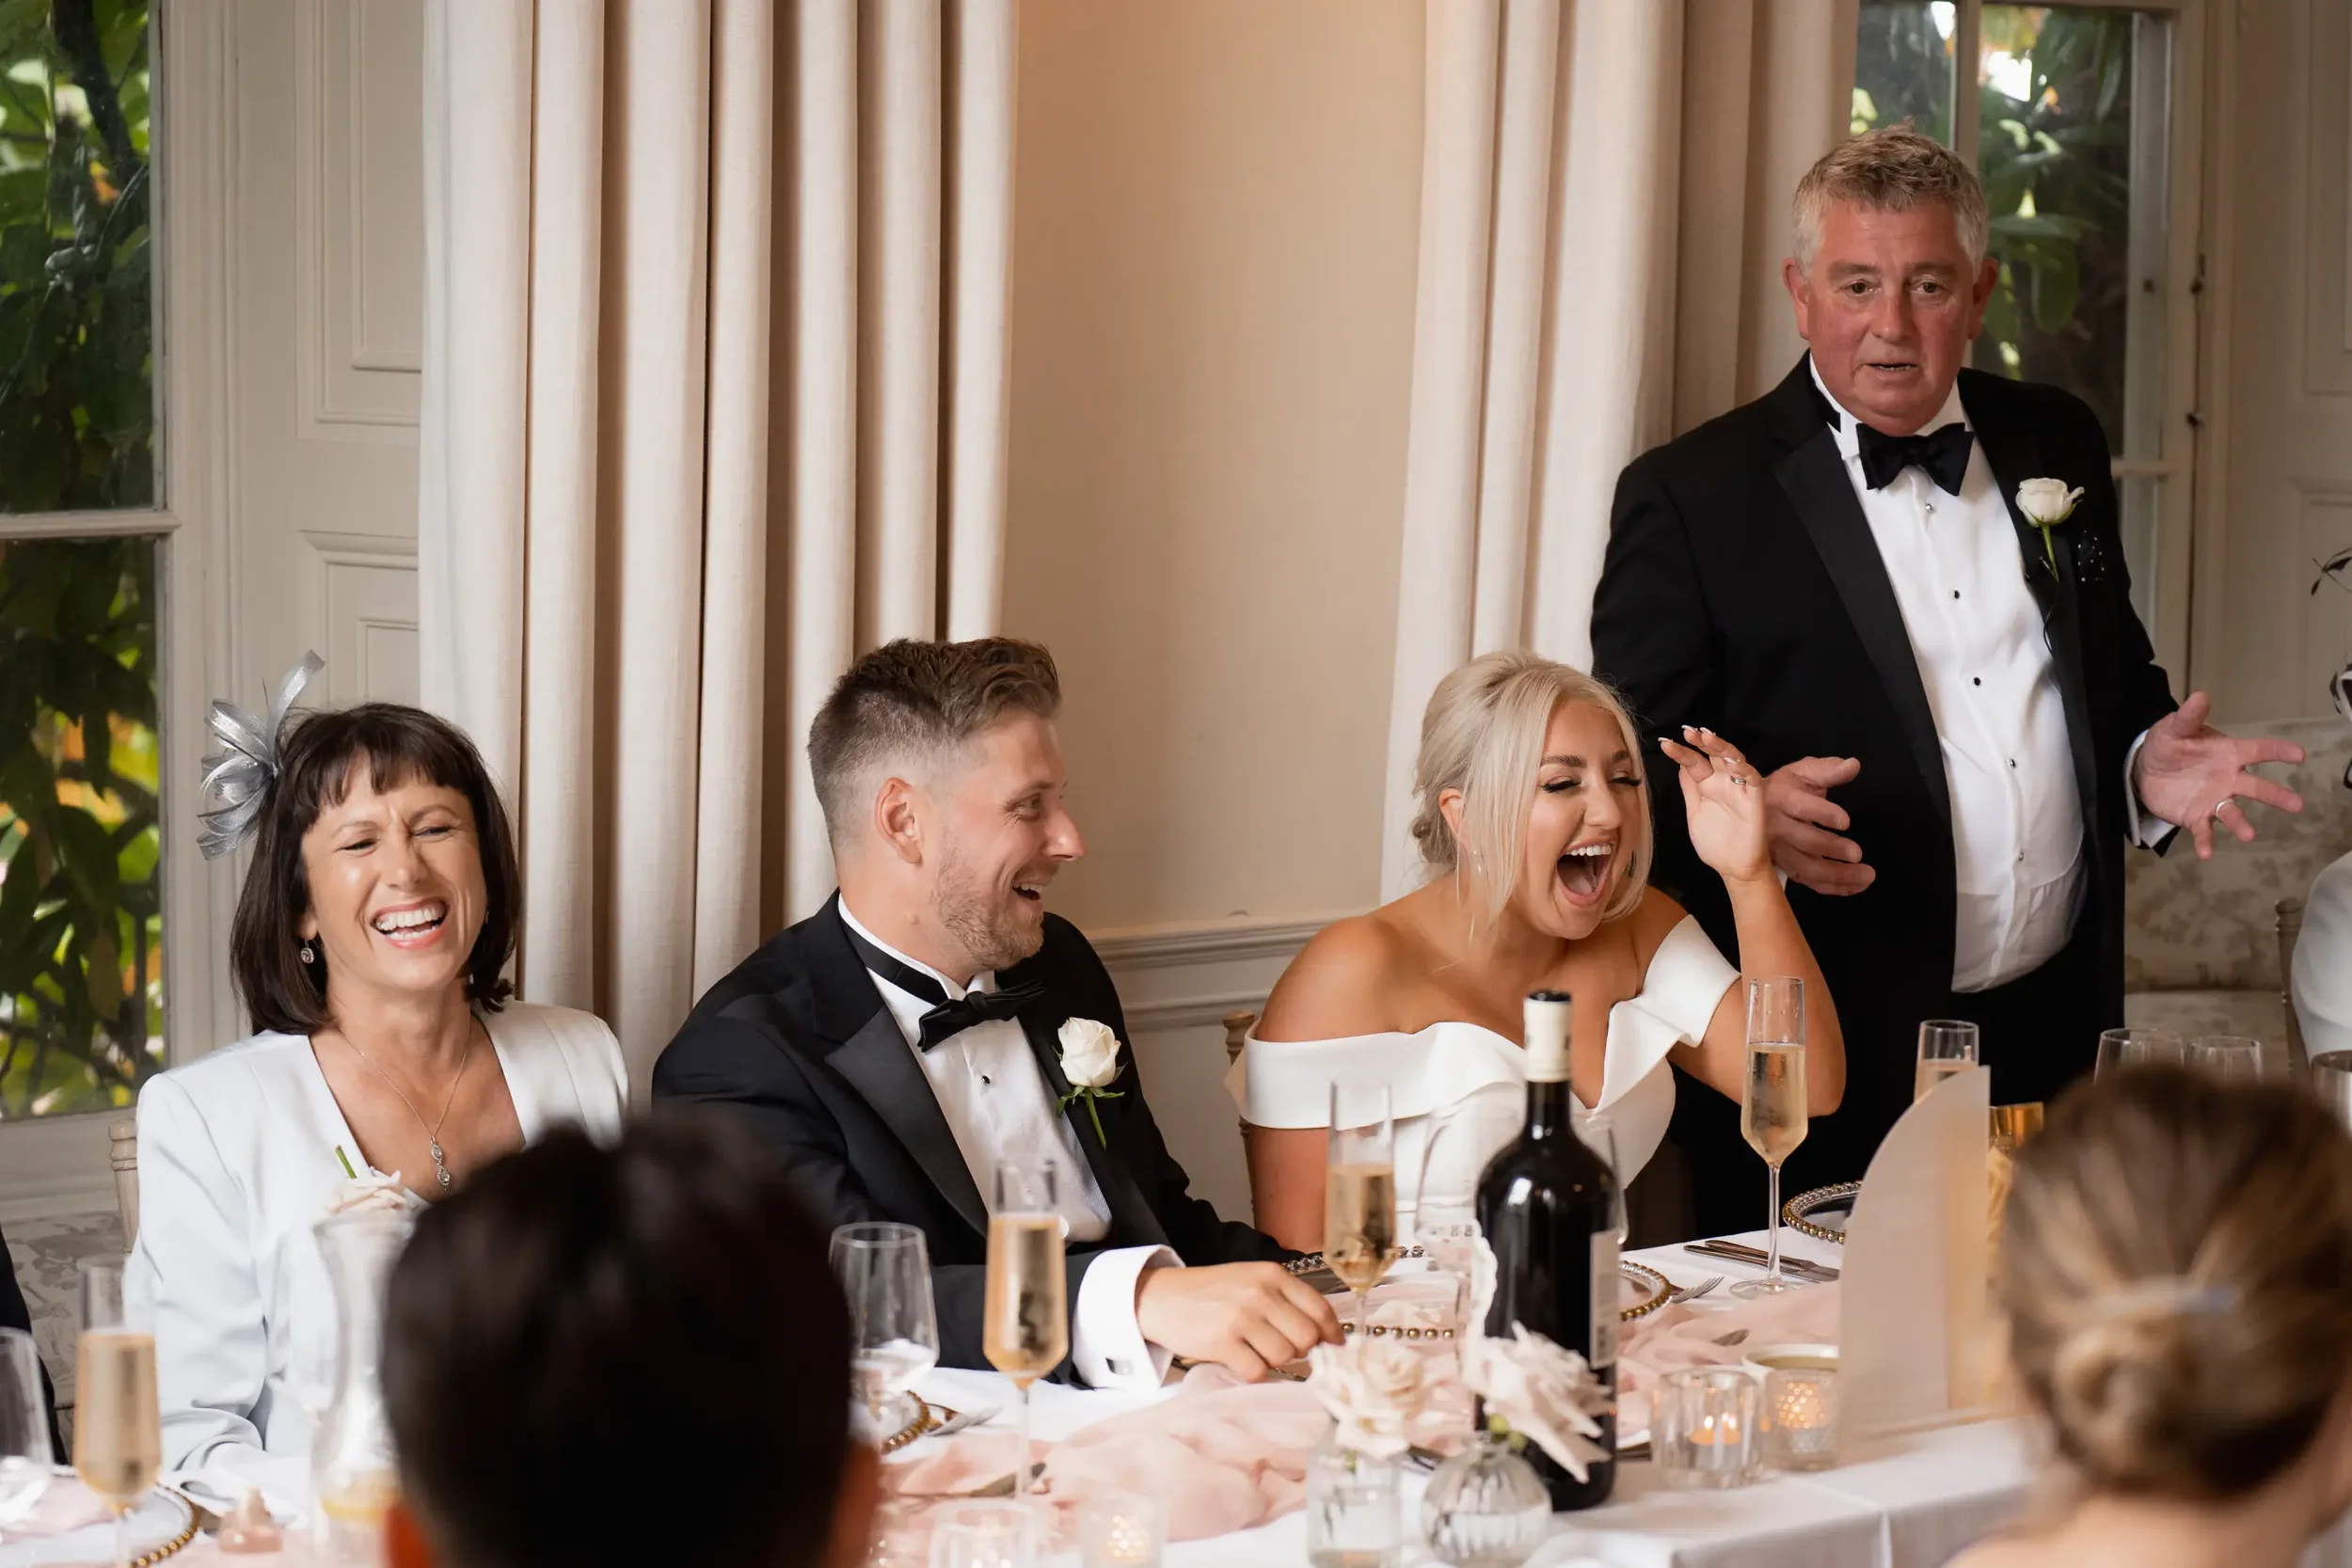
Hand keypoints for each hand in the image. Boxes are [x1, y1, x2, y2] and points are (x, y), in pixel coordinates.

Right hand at [1133, 1262, 1341, 1381]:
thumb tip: (1324, 1335)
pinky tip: (1240, 1361)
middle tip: (1283, 1350)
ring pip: (1285, 1357)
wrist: (1160, 1297)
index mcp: (1272, 1275)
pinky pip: (1258, 1372)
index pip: (1319, 1308)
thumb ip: (1285, 1300)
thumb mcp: (1250, 1280)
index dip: (1332, 1333)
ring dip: (1275, 1362)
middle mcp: (1260, 1293)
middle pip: (1307, 1338)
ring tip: (1255, 1351)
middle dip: (1301, 1351)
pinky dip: (1254, 1373)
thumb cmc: (1210, 1292)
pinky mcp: (1222, 1342)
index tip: (1335, 1347)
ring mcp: (1241, 1318)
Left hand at [1659, 727, 1771, 885]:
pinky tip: (1731, 762)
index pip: (1694, 762)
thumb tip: (1681, 766)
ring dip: (1721, 747)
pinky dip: (1743, 768)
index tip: (1665, 743)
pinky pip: (1752, 779)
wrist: (1734, 868)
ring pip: (1734, 760)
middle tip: (1687, 731)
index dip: (1681, 752)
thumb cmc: (1715, 843)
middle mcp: (1723, 782)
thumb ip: (1690, 790)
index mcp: (1707, 785)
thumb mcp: (1694, 813)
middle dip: (1702, 741)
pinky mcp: (1755, 800)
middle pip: (1714, 755)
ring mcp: (1739, 789)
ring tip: (1706, 737)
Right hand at [1759, 755, 1873, 894]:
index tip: (1846, 822)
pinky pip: (1808, 881)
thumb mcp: (1802, 772)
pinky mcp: (1784, 867)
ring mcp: (1777, 851)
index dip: (1822, 814)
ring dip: (1836, 875)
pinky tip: (1855, 885)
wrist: (1751, 811)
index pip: (1799, 806)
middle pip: (1801, 841)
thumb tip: (1853, 765)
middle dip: (1830, 848)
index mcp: (1779, 797)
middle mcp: (1774, 826)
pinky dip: (1832, 887)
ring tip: (1866, 876)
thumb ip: (1828, 770)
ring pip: (1805, 868)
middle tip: (1857, 854)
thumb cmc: (1784, 789)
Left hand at [2132, 691, 2304, 858]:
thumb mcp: (2174, 728)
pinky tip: (2205, 853)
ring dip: (2241, 824)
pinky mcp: (2196, 817)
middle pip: (2256, 787)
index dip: (2277, 751)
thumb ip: (2188, 716)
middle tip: (2296, 805)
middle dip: (2275, 795)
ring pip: (2233, 813)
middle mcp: (2228, 779)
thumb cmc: (2169, 745)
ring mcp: (2214, 799)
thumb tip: (2200, 695)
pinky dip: (2206, 841)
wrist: (2146, 769)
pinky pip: (2204, 830)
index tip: (2299, 755)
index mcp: (2228, 754)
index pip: (2258, 751)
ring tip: (2249, 835)